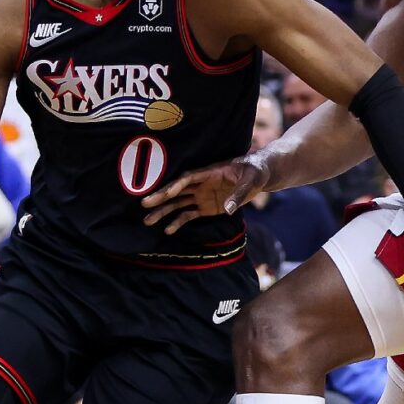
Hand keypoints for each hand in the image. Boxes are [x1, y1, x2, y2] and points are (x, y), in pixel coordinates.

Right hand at [141, 155, 271, 233]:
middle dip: (161, 197)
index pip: (188, 178)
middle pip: (177, 191)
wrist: (259, 175)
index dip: (176, 185)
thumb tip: (226, 209)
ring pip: (178, 203)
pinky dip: (178, 222)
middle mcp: (201, 184)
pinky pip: (189, 215)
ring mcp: (202, 196)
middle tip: (144, 204)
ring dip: (164, 211)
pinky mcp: (206, 207)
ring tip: (148, 221)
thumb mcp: (251, 180)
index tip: (164, 193)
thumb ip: (239, 194)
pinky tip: (168, 230)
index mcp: (209, 172)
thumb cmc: (255, 172)